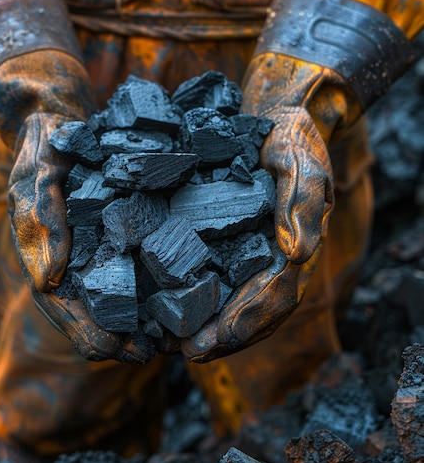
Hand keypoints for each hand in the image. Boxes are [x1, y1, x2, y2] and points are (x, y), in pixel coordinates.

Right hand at [0, 0, 155, 363]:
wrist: (64, 113)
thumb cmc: (46, 146)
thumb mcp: (36, 175)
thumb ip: (39, 222)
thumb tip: (49, 280)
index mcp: (55, 257)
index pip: (69, 309)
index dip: (91, 334)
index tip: (121, 353)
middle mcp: (85, 256)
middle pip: (106, 308)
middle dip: (132, 333)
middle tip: (167, 349)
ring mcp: (110, 240)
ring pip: (132, 288)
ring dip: (155, 312)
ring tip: (186, 327)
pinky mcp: (134, 220)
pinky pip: (151, 254)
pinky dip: (168, 273)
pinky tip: (195, 280)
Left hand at [182, 0, 412, 362]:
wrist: (271, 110)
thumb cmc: (290, 134)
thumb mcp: (300, 159)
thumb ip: (303, 202)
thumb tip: (298, 254)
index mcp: (292, 244)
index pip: (274, 294)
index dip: (245, 322)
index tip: (211, 342)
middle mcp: (269, 252)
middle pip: (249, 306)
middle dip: (220, 333)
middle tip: (184, 351)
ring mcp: (245, 244)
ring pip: (227, 293)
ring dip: (201, 320)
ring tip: (166, 340)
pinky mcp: (221, 230)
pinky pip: (208, 266)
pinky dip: (188, 288)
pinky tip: (159, 298)